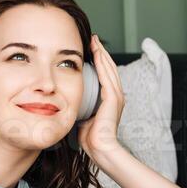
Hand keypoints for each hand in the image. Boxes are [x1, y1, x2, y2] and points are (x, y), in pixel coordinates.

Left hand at [77, 34, 124, 162]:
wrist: (100, 149)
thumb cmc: (91, 138)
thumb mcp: (85, 117)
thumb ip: (81, 107)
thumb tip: (70, 102)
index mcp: (110, 99)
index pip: (105, 74)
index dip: (99, 60)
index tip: (91, 49)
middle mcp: (116, 95)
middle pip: (109, 67)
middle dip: (101, 52)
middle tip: (94, 39)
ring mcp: (116, 96)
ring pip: (109, 68)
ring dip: (102, 54)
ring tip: (95, 42)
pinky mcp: (113, 98)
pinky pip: (107, 76)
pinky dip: (102, 63)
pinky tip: (97, 53)